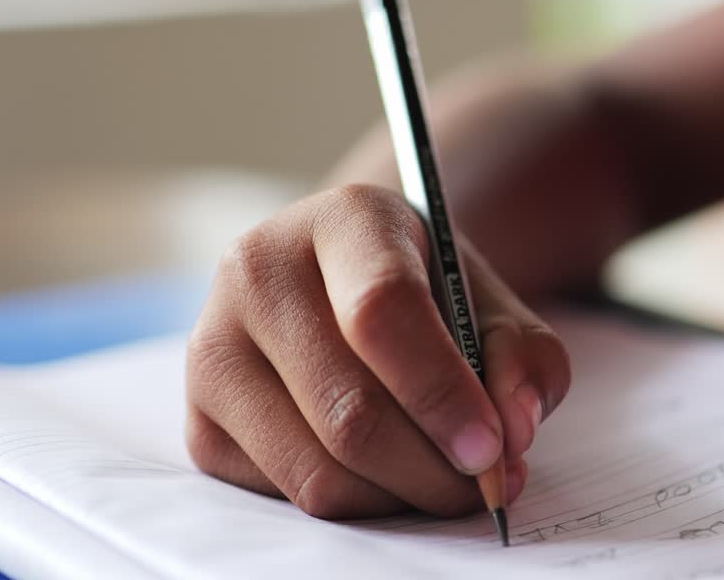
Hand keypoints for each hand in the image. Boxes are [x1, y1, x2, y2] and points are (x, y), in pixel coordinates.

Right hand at [184, 184, 570, 518]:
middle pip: (349, 409)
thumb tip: (514, 430)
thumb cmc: (429, 292)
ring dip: (399, 497)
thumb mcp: (491, 301)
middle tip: (484, 484)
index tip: (491, 447)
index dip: (442, 391)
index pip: (382, 309)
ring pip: (317, 470)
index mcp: (344, 219)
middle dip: (433, 469)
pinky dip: (355, 505)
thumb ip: (524, 357)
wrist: (349, 284)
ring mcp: (214, 346)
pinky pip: (287, 496)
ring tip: (442, 478)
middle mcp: (259, 271)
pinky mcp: (199, 420)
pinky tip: (386, 472)